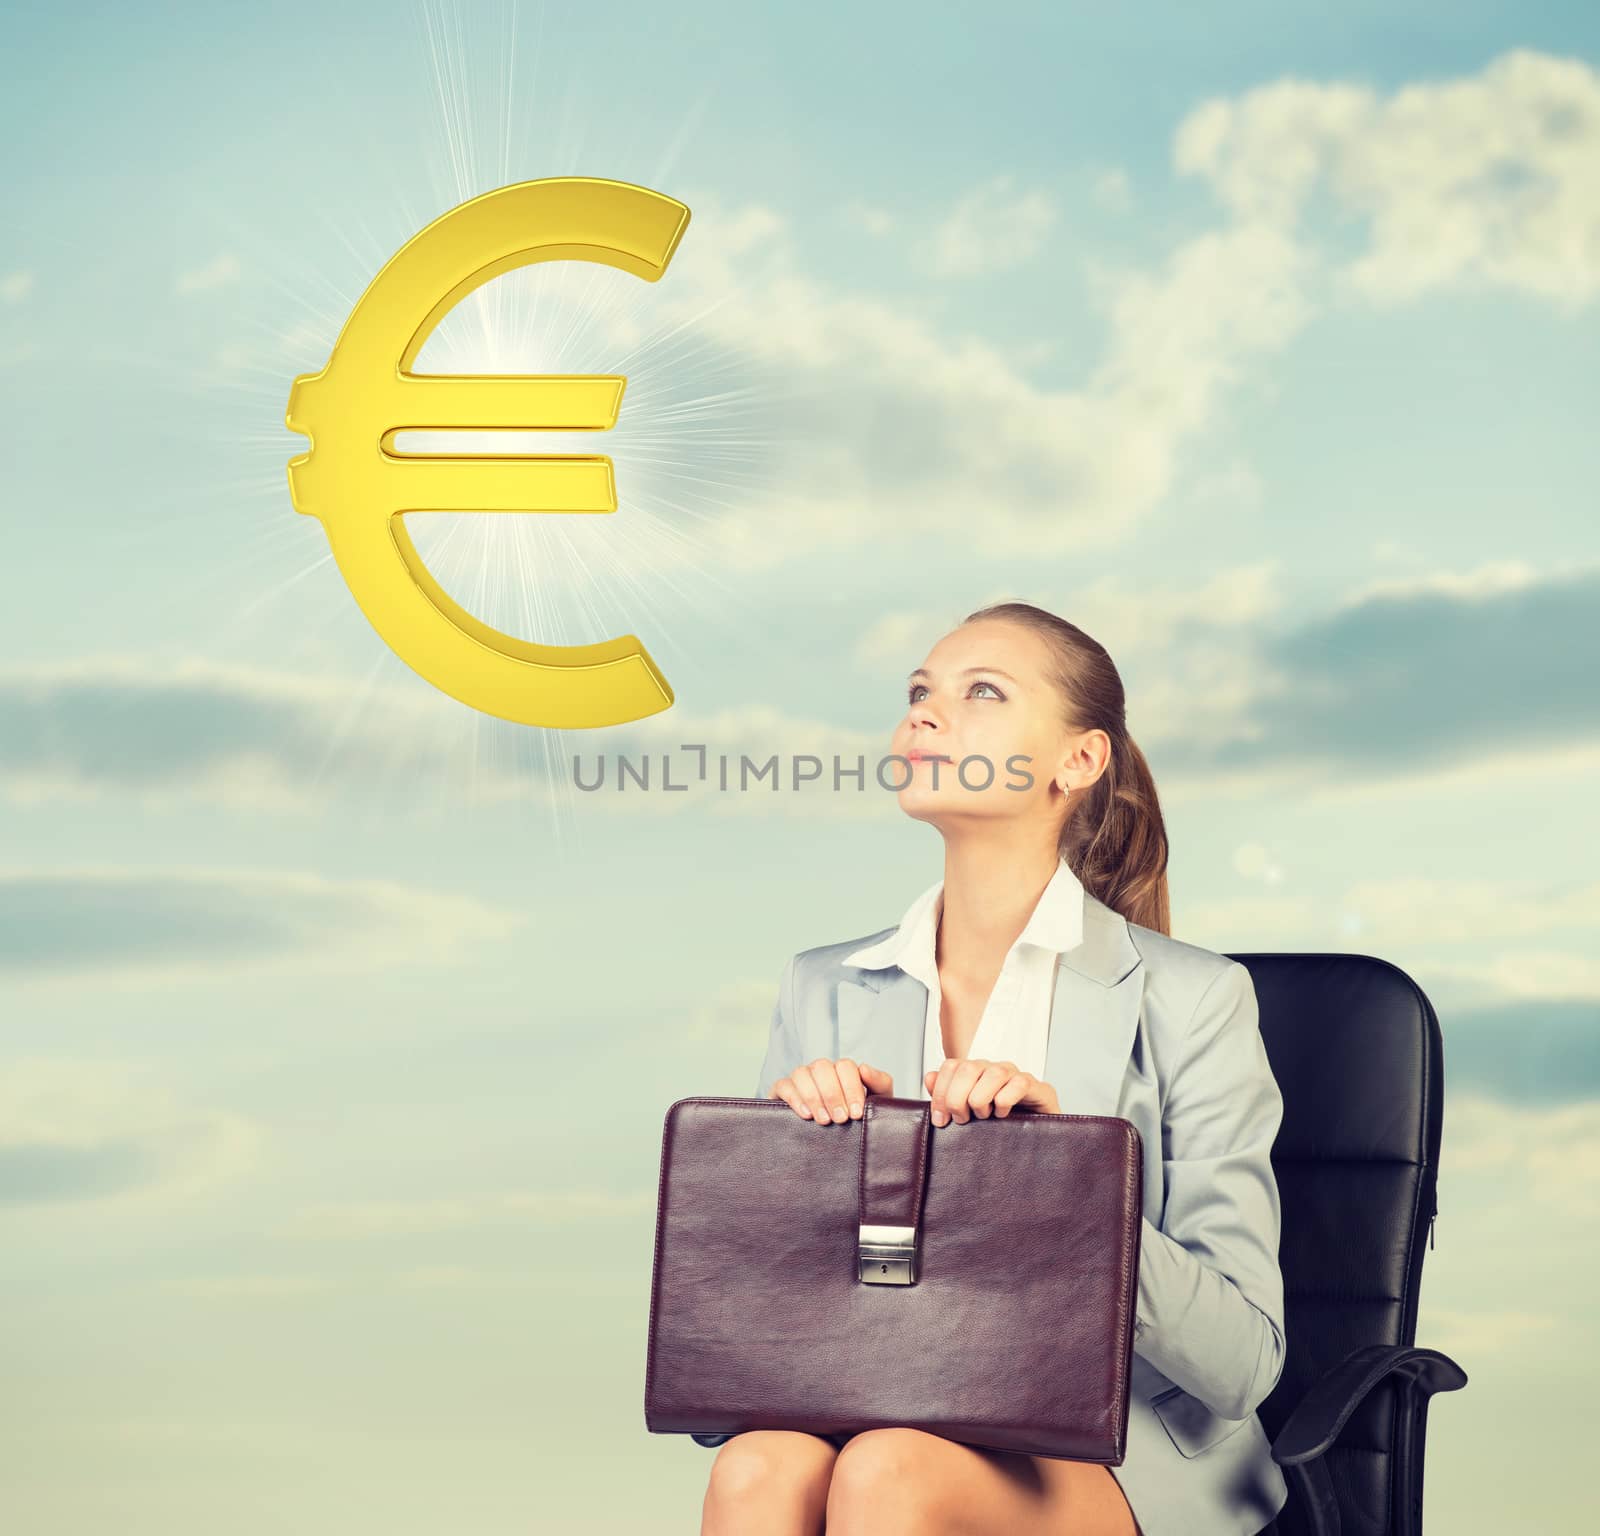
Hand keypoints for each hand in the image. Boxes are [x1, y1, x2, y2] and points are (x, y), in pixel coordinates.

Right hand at [768, 1057, 894, 1123]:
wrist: (840, 1148)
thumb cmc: (857, 1120)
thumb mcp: (876, 1102)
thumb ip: (879, 1083)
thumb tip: (864, 1067)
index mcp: (842, 1071)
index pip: (845, 1066)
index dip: (851, 1088)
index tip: (856, 1113)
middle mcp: (820, 1072)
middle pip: (822, 1067)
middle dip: (833, 1094)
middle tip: (840, 1119)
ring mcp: (801, 1080)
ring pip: (801, 1072)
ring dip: (814, 1096)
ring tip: (824, 1120)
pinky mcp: (782, 1091)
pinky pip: (784, 1085)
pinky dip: (795, 1097)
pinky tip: (806, 1114)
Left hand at [923, 1059, 1059, 1126]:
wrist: (1035, 1139)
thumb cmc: (997, 1125)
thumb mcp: (967, 1113)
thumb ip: (946, 1095)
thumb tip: (929, 1077)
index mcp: (975, 1072)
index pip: (951, 1066)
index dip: (940, 1092)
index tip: (939, 1119)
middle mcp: (994, 1069)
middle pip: (967, 1068)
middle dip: (957, 1098)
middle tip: (961, 1120)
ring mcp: (1016, 1076)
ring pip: (993, 1073)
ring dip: (981, 1099)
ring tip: (983, 1116)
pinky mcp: (1038, 1088)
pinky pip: (1019, 1084)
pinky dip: (1005, 1101)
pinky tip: (1003, 1115)